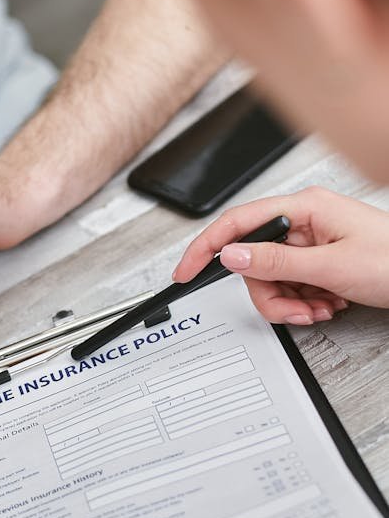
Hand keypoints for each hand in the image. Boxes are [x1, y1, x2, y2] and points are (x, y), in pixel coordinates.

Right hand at [172, 187, 388, 324]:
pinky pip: (292, 285)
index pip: (238, 222)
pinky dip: (306, 302)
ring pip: (272, 279)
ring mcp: (312, 242)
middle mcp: (304, 222)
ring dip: (292, 302)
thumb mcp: (332, 267)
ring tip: (321, 308)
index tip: (185, 271)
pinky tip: (330, 304)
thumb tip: (230, 255)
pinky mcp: (321, 261)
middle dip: (271, 293)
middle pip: (254, 260)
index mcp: (304, 208)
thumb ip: (275, 262)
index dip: (206, 247)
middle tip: (295, 309)